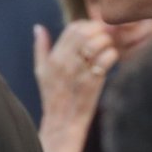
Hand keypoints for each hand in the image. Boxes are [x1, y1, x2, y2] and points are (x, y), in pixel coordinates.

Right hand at [33, 21, 118, 151]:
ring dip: (107, 42)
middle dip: (100, 31)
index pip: (73, 28)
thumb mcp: (41, 71)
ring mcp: (78, 72)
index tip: (95, 33)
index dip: (88, 26)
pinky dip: (113, 55)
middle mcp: (65, 62)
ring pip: (97, 42)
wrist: (62, 124)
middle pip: (85, 32)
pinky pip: (107, 59)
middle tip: (106, 38)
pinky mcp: (92, 83)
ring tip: (109, 49)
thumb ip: (40, 47)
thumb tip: (38, 27)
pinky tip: (112, 61)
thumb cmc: (53, 97)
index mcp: (54, 58)